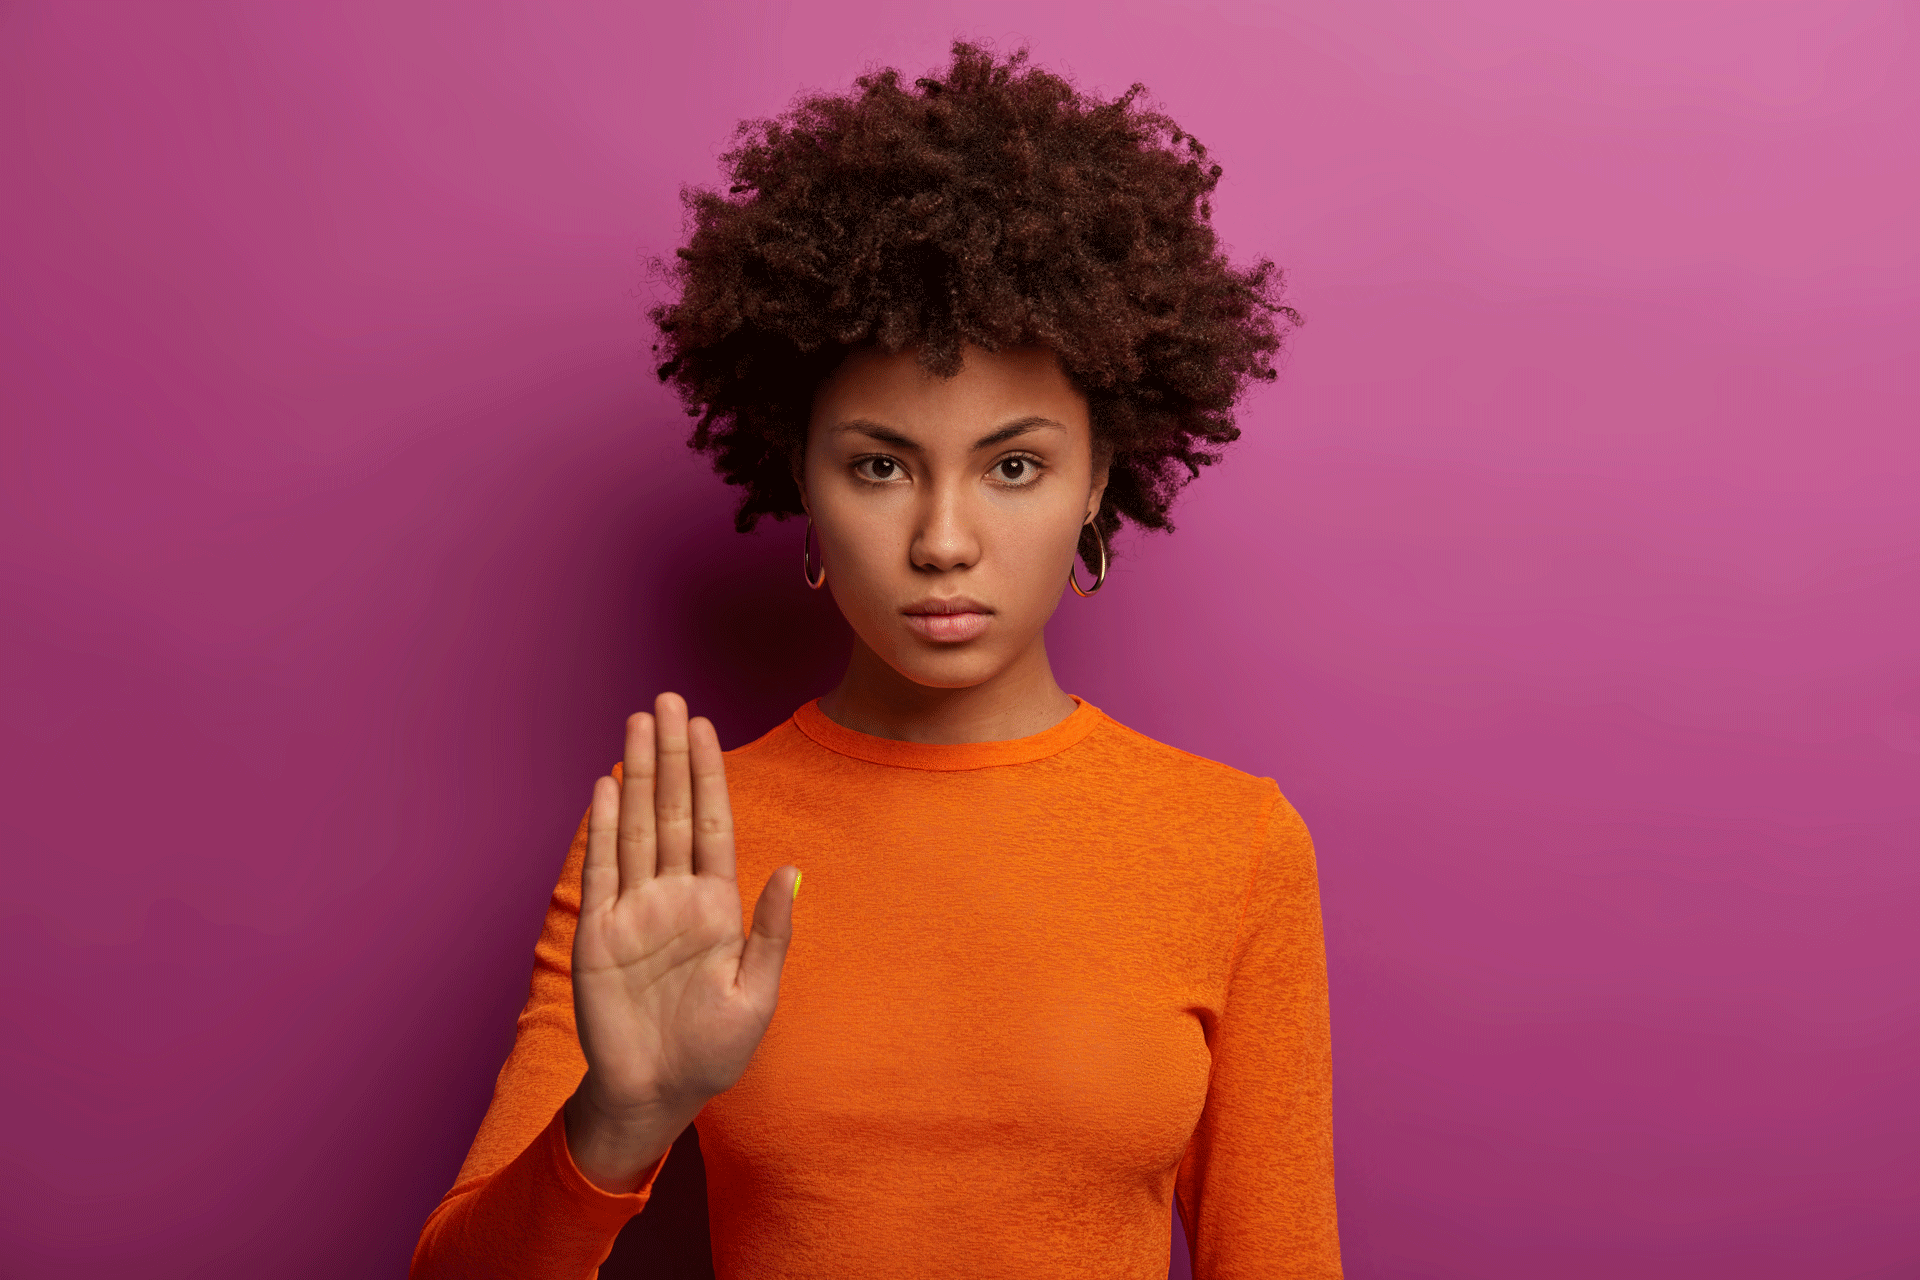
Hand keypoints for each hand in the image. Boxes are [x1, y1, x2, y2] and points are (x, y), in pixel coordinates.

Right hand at [563, 693, 799, 1189]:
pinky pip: (601, 869)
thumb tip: (794, 870)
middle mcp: (673, 896)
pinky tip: (606, 787)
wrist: (658, 1091)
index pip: (713, 823)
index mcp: (715, 905)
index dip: (708, 773)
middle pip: (672, 810)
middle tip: (666, 700)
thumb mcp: (757, 992)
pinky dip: (602, 827)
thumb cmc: (714, 1049)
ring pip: (636, 826)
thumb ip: (772, 929)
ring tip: (637, 724)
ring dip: (636, 775)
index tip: (704, 726)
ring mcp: (633, 910)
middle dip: (670, 755)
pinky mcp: (598, 933)